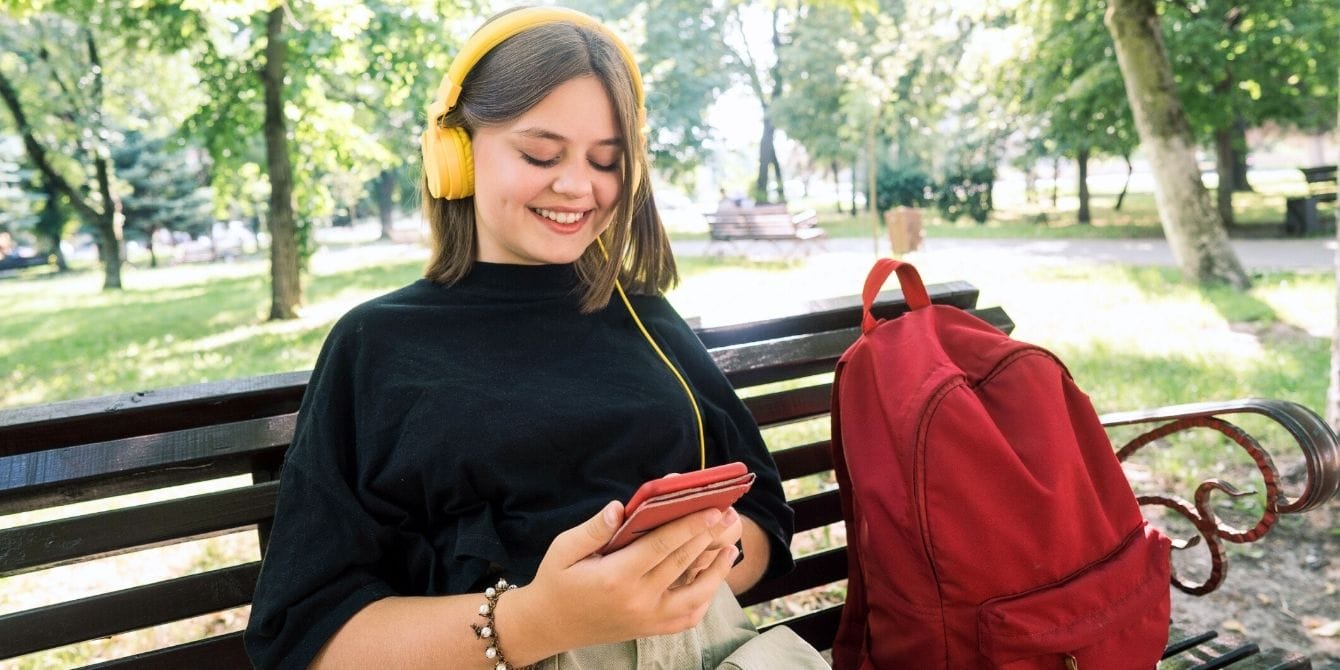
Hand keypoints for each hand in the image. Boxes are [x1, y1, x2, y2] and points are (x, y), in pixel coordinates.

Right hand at [502, 501, 739, 660]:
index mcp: (616, 577)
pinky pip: (687, 618)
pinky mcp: (649, 630)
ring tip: (730, 547)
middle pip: (683, 563)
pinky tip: (712, 580)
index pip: (662, 545)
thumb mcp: (563, 549)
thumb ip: (594, 529)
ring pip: (695, 596)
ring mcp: (647, 619)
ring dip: (717, 571)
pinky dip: (704, 600)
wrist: (548, 626)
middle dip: (709, 536)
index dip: (690, 525)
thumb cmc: (556, 581)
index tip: (712, 509)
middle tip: (729, 515)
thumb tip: (620, 509)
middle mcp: (637, 601)